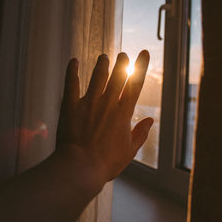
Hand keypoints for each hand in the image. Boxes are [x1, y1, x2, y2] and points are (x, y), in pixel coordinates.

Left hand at [56, 50, 152, 186]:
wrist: (80, 167)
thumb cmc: (106, 162)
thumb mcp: (130, 151)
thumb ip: (140, 133)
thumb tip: (150, 120)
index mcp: (123, 113)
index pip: (135, 84)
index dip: (140, 67)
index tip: (143, 53)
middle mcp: (107, 103)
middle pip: (117, 76)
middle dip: (121, 63)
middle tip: (122, 55)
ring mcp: (88, 102)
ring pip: (97, 76)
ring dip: (101, 64)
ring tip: (103, 57)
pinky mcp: (71, 105)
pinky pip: (71, 83)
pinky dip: (72, 71)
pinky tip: (73, 61)